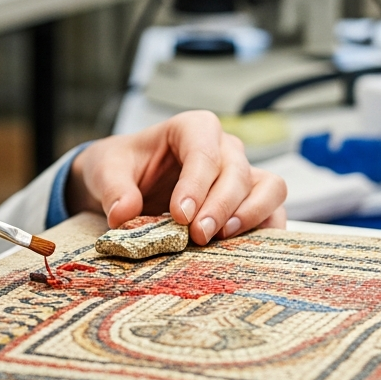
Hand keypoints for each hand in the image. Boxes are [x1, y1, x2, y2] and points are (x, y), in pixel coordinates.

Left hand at [66, 110, 285, 244]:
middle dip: (220, 205)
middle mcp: (224, 147)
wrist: (129, 180)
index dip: (196, 184)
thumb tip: (123, 214)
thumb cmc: (123, 166)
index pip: (204, 151)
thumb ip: (113, 189)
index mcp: (192, 128)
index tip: (180, 216)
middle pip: (237, 172)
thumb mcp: (106, 169)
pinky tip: (243, 251)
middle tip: (197, 236)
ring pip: (269, 187)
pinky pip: (274, 211)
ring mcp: (242, 173)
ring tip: (222, 239)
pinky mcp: (250, 200)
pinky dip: (265, 231)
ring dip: (251, 215)